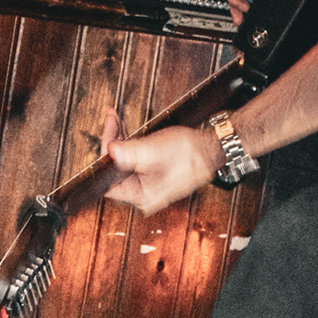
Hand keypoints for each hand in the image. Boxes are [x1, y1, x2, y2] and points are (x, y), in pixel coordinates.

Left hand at [99, 106, 221, 215]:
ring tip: (118, 120)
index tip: (108, 134)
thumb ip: (128, 153)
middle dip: (112, 142)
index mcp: (141, 196)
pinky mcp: (154, 175)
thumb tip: (107, 150)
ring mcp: (149, 185)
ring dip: (120, 140)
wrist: (213, 148)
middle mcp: (143, 195)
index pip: (108, 180)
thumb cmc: (190, 153)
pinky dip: (131, 144)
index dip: (104, 157)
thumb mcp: (153, 151)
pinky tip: (129, 130)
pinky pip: (135, 161)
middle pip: (115, 170)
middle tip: (112, 120)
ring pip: (124, 163)